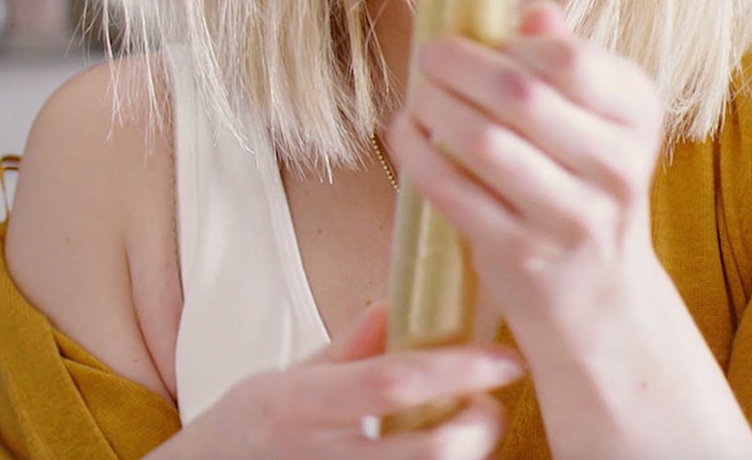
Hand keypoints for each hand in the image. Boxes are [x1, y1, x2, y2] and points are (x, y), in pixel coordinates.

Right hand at [164, 303, 522, 458]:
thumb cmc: (250, 428)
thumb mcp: (288, 377)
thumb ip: (348, 348)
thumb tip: (395, 306)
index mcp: (303, 403)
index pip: (393, 382)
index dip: (456, 370)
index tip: (501, 359)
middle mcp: (322, 453)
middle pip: (428, 450)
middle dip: (478, 426)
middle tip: (490, 401)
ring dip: (466, 451)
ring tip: (469, 425)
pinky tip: (437, 447)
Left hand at [388, 1, 665, 330]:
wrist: (598, 293)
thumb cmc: (583, 182)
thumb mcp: (596, 116)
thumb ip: (566, 59)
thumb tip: (535, 14)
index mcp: (636, 112)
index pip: (568, 59)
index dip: (510, 44)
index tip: (480, 41)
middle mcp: (616, 163)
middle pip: (520, 93)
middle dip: (458, 66)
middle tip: (429, 54)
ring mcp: (571, 214)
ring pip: (483, 142)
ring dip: (433, 107)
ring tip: (418, 95)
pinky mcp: (522, 253)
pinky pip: (454, 191)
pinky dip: (418, 154)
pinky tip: (406, 134)